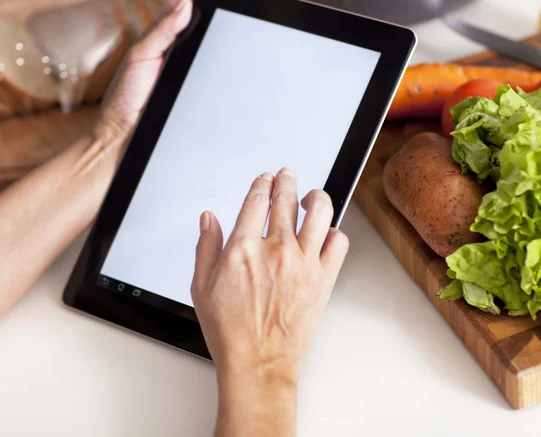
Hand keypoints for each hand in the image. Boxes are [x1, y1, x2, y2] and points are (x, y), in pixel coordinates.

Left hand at [94, 0, 255, 149]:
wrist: (129, 136)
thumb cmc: (127, 100)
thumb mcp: (140, 58)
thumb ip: (161, 32)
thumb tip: (185, 5)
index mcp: (160, 36)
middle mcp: (176, 46)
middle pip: (203, 6)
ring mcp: (188, 62)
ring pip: (211, 26)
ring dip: (228, 4)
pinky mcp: (197, 80)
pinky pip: (215, 53)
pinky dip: (227, 36)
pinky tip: (239, 26)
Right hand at [191, 168, 349, 384]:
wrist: (258, 363)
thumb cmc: (230, 331)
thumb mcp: (202, 286)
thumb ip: (206, 246)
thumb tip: (208, 218)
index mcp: (243, 248)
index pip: (257, 199)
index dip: (262, 184)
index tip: (264, 180)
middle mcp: (276, 249)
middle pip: (287, 198)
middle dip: (286, 180)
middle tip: (287, 176)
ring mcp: (304, 262)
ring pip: (320, 211)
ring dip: (316, 197)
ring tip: (312, 196)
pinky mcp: (324, 278)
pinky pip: (338, 242)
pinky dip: (334, 232)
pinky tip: (326, 233)